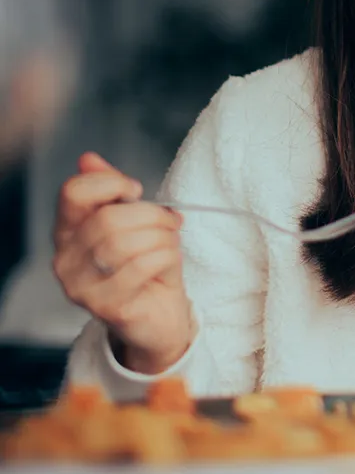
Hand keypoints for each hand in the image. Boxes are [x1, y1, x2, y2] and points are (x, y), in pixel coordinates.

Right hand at [52, 153, 194, 373]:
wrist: (159, 316)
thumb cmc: (147, 265)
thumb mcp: (133, 223)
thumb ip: (112, 192)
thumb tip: (88, 157)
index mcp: (67, 232)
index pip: (74, 192)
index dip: (111, 183)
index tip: (137, 191)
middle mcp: (65, 260)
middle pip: (107, 218)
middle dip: (150, 215)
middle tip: (170, 221)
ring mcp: (81, 287)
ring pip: (124, 243)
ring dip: (161, 237)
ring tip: (171, 241)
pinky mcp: (106, 307)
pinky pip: (141, 268)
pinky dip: (166, 257)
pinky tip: (169, 260)